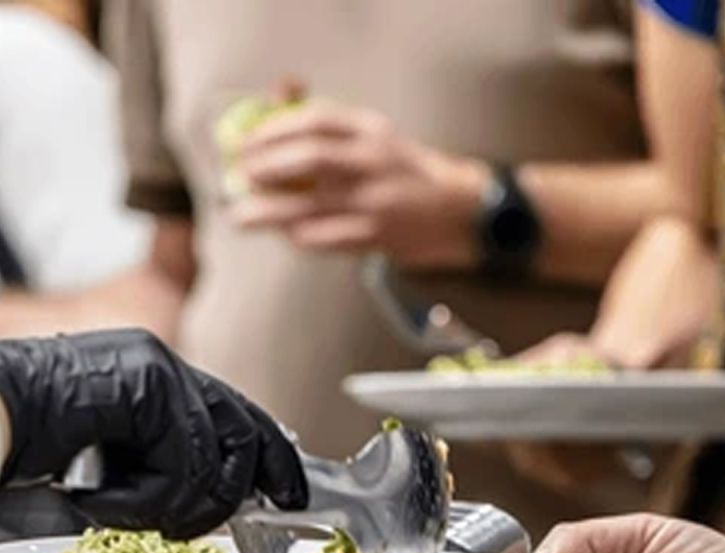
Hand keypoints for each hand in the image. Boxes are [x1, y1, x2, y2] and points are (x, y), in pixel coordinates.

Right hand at [0, 329, 307, 538]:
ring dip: (172, 506)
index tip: (290, 493)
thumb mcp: (110, 466)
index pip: (235, 414)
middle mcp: (161, 366)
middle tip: (245, 520)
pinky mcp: (148, 385)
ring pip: (213, 459)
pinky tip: (95, 501)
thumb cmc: (22, 451)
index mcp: (154, 379)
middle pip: (242, 430)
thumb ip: (166, 468)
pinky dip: (140, 501)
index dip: (272, 457)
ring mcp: (155, 369)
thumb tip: (219, 500)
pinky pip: (181, 465)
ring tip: (121, 513)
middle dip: (245, 488)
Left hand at [230, 98, 486, 268]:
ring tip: (241, 217)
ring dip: (270, 212)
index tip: (248, 142)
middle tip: (242, 176)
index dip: (274, 130)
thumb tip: (276, 126)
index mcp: (374, 133)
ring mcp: (377, 203)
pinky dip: (301, 238)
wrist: (462, 214)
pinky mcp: (378, 238)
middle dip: (266, 166)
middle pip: (309, 157)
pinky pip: (327, 239)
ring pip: (311, 205)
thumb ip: (335, 131)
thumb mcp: (379, 139)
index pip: (315, 122)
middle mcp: (375, 164)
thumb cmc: (412, 175)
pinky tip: (287, 236)